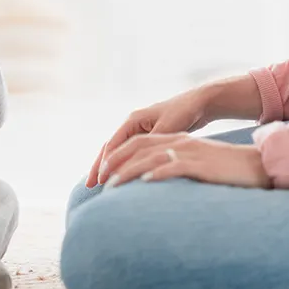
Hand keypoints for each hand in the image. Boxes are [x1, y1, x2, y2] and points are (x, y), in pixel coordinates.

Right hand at [88, 87, 213, 186]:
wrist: (200, 103)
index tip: (100, 180)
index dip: (105, 163)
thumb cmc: (184, 112)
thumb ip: (152, 143)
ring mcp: (138, 131)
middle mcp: (131, 125)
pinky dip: (122, 165)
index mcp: (132, 120)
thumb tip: (139, 160)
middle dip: (99, 167)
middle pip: (109, 148)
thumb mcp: (168, 127)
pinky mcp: (147, 138)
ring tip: (98, 185)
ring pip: (118, 152)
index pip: (112, 145)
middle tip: (88, 186)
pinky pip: (129, 154)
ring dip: (108, 167)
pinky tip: (120, 177)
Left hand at [102, 133, 270, 189]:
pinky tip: (145, 182)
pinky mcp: (201, 163)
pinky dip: (158, 172)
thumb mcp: (193, 163)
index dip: (116, 156)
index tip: (100, 174)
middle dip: (114, 163)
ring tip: (112, 186)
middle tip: (98, 181)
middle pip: (137, 147)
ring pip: (150, 157)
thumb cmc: (224, 169)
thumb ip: (172, 167)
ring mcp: (189, 151)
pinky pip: (175, 165)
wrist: (257, 164)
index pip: (137, 143)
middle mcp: (178, 142)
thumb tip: (150, 182)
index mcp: (174, 140)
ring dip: (128, 171)